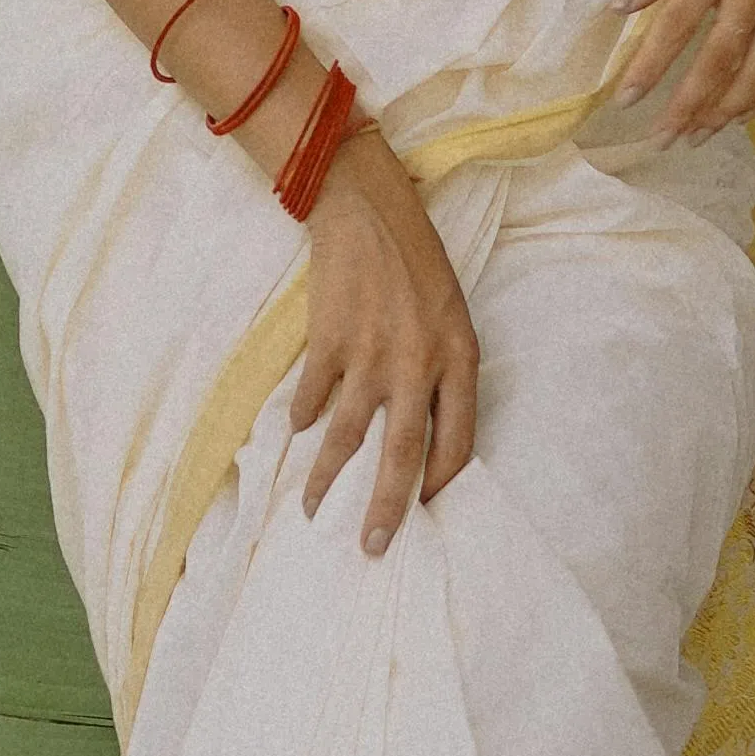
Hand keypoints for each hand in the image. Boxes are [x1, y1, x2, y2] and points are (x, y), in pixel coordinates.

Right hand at [286, 121, 478, 556]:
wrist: (367, 208)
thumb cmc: (415, 263)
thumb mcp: (450, 316)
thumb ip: (442, 374)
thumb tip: (422, 438)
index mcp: (459, 357)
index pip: (458, 443)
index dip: (439, 485)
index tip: (422, 512)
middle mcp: (417, 363)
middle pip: (403, 457)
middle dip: (386, 509)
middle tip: (372, 548)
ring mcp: (370, 354)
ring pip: (346, 438)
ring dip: (326, 480)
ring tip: (313, 510)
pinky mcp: (328, 341)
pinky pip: (311, 399)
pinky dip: (301, 419)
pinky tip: (295, 432)